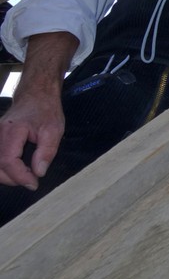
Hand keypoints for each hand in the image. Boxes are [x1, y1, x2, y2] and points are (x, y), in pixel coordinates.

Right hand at [0, 32, 75, 188]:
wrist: (36, 94)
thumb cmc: (46, 110)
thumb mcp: (54, 130)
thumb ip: (46, 152)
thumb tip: (38, 173)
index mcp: (12, 131)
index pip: (8, 160)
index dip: (20, 176)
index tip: (34, 183)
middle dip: (13, 179)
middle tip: (32, 181)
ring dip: (8, 175)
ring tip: (27, 176)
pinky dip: (4, 168)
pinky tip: (18, 170)